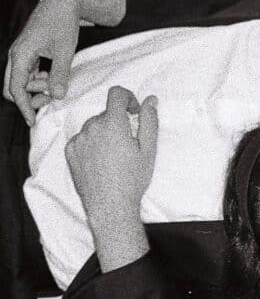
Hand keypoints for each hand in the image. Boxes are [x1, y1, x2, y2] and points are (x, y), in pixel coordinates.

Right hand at [4, 0, 81, 124]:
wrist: (63, 2)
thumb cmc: (63, 23)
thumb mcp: (64, 51)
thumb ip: (60, 75)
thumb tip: (56, 96)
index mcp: (20, 55)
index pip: (16, 88)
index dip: (24, 107)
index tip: (33, 121)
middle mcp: (17, 55)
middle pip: (13, 87)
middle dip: (30, 98)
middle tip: (52, 100)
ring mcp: (22, 54)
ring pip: (22, 81)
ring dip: (37, 88)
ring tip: (57, 84)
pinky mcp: (30, 53)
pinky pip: (29, 73)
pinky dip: (40, 80)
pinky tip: (54, 78)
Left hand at [65, 87, 158, 224]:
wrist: (110, 205)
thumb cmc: (133, 179)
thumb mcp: (148, 149)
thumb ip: (149, 121)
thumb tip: (151, 100)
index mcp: (112, 124)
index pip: (116, 94)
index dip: (128, 98)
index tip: (134, 111)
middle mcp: (92, 127)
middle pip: (106, 113)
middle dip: (118, 121)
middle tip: (129, 144)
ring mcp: (78, 139)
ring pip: (94, 125)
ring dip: (105, 132)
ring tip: (115, 155)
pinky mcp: (70, 151)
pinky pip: (82, 138)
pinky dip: (92, 143)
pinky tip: (101, 161)